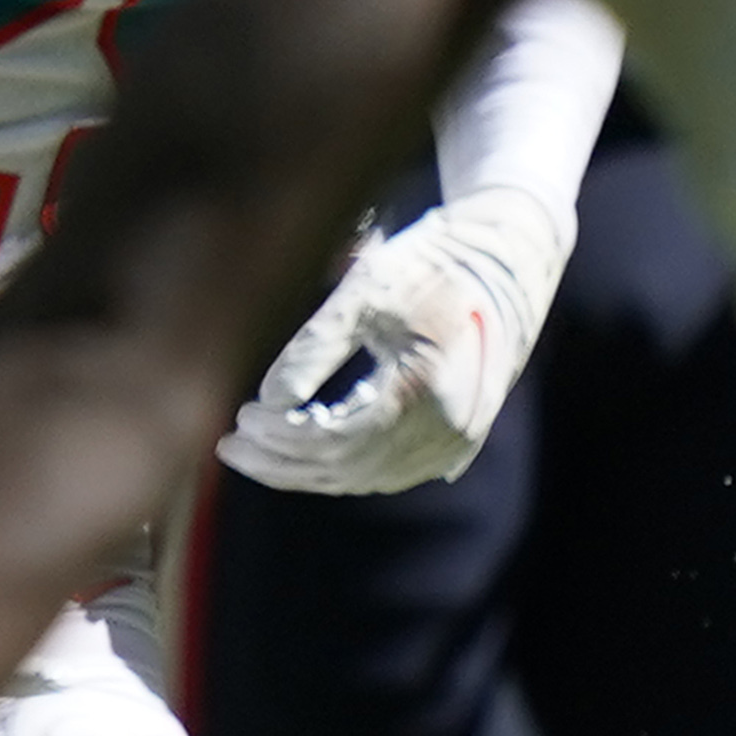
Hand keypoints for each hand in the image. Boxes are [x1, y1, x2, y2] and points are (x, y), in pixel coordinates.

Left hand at [219, 182, 571, 495]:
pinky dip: (346, 466)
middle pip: (350, 469)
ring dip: (311, 470)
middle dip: (284, 463)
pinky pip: (394, 470)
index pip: (336, 442)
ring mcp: (460, 439)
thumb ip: (314, 348)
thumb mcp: (363, 292)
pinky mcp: (461, 437)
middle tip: (231, 446)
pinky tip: (309, 451)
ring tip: (260, 449)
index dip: (281, 439)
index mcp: (426, 393)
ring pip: (371, 477)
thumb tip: (269, 400)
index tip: (238, 418)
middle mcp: (450, 429)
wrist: (504, 258)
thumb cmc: (428, 263)